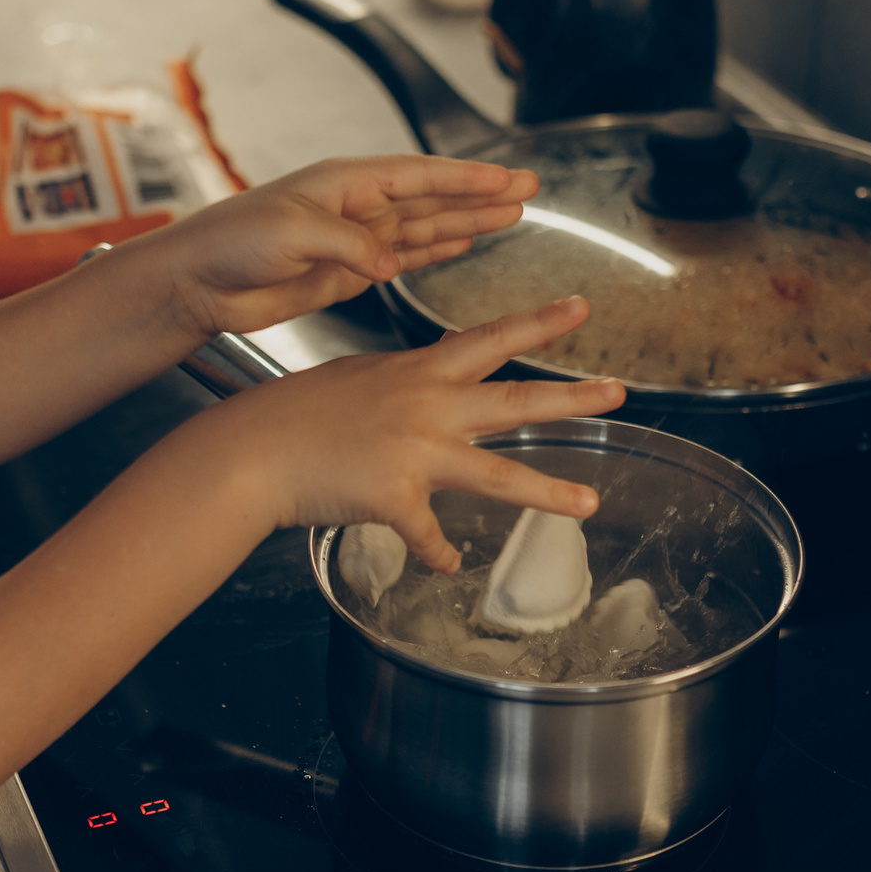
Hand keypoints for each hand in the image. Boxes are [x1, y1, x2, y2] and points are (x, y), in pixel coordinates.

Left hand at [149, 155, 537, 339]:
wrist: (196, 282)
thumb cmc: (230, 241)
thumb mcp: (292, 234)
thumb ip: (348, 245)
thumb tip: (387, 262)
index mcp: (345, 183)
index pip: (420, 176)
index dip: (467, 178)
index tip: (508, 179)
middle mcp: (355, 206)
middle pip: (433, 197)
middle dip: (482, 194)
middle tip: (529, 190)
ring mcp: (354, 239)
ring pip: (426, 226)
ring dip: (469, 220)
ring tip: (512, 215)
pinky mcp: (347, 272)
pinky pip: (405, 257)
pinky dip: (437, 250)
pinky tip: (462, 243)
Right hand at [179, 296, 627, 571]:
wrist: (250, 450)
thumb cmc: (291, 415)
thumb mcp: (355, 380)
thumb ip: (402, 382)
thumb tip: (435, 375)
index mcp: (416, 373)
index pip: (488, 339)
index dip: (538, 323)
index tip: (580, 308)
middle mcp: (425, 406)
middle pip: (513, 399)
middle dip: (573, 396)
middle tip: (620, 390)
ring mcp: (414, 451)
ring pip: (497, 474)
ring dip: (548, 493)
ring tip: (589, 503)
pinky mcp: (395, 496)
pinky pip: (431, 536)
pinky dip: (440, 553)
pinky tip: (449, 564)